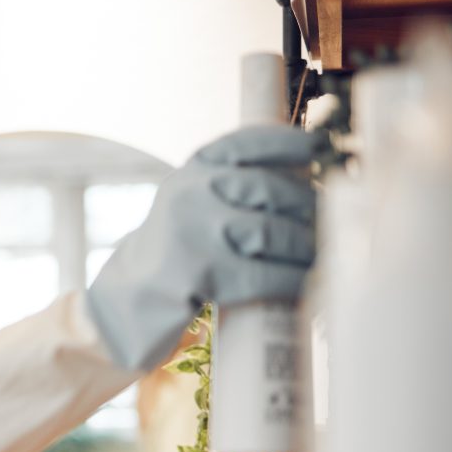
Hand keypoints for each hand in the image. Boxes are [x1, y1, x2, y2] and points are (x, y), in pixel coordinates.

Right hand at [86, 125, 319, 370]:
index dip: (289, 143)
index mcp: (190, 172)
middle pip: (270, 189)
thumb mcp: (190, 210)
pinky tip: (305, 286)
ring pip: (273, 232)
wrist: (120, 309)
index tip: (321, 147)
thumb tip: (305, 185)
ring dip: (306, 248)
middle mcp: (190, 193)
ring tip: (322, 259)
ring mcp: (193, 232)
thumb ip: (231, 191)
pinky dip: (292, 281)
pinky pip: (265, 275)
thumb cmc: (171, 260)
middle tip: (331, 226)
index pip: (246, 142)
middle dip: (309, 209)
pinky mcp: (200, 274)